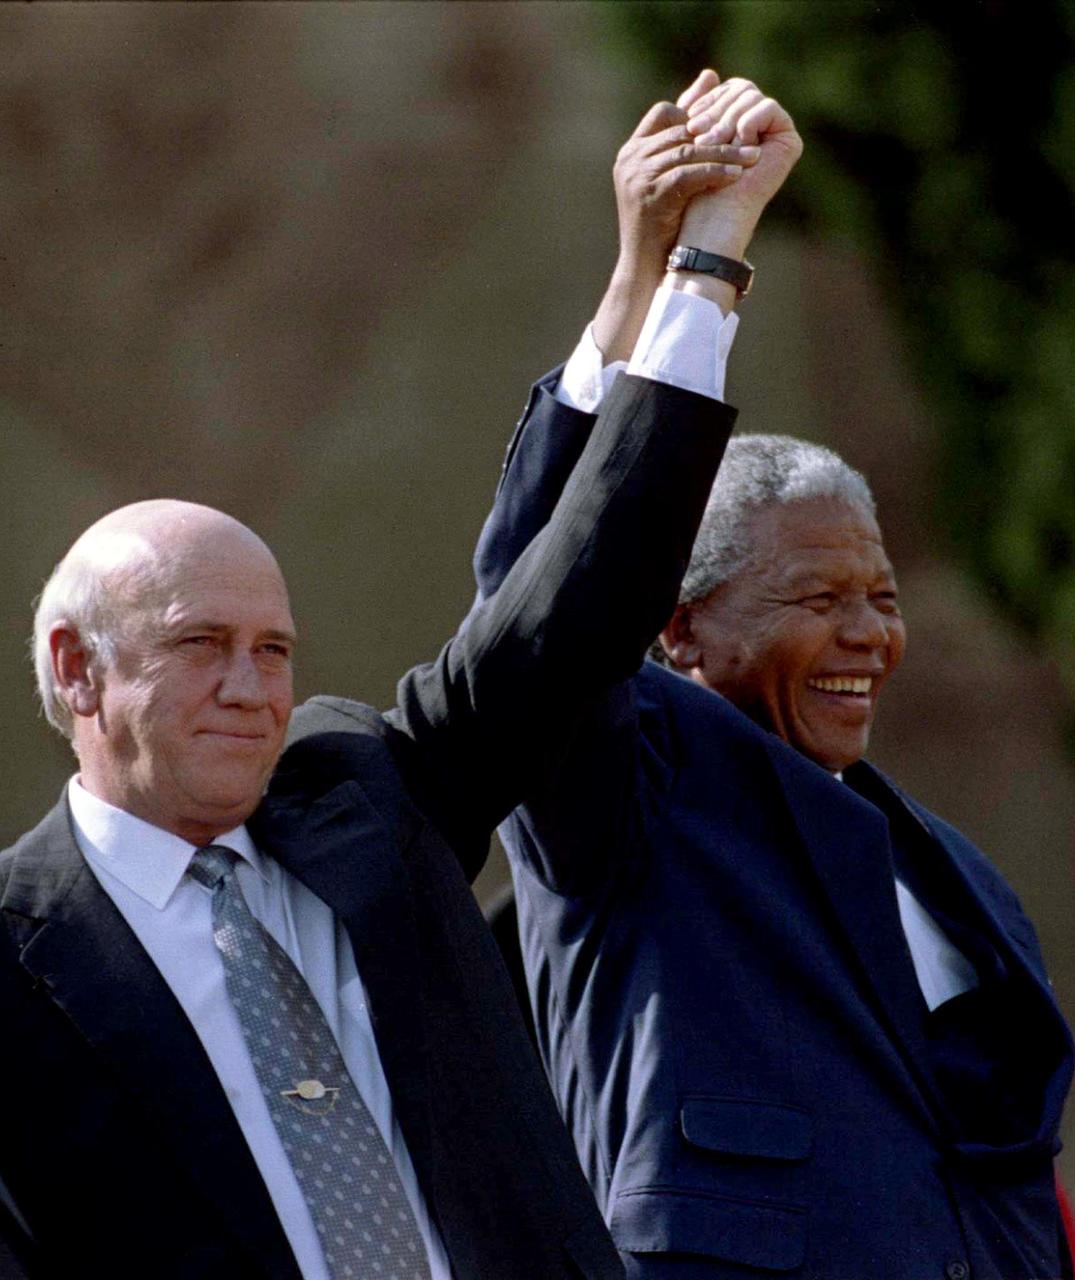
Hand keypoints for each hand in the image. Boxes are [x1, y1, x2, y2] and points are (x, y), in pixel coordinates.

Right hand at [612, 93, 759, 283]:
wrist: (644, 268)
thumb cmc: (661, 225)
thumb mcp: (670, 179)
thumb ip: (684, 144)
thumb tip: (708, 86)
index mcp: (631, 152)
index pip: (664, 112)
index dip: (696, 114)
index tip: (726, 123)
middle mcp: (630, 159)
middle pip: (680, 130)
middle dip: (719, 132)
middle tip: (753, 135)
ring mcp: (637, 177)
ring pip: (687, 151)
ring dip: (723, 152)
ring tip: (752, 157)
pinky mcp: (650, 195)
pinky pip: (688, 174)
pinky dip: (714, 173)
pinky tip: (736, 175)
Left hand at [677, 73, 802, 260]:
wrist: (709, 218)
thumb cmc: (694, 188)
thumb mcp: (692, 138)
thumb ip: (699, 106)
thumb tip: (708, 72)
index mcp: (740, 123)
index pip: (726, 90)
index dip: (707, 102)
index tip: (690, 123)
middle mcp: (760, 127)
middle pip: (740, 89)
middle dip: (715, 110)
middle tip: (698, 135)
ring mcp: (776, 134)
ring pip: (751, 96)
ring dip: (728, 120)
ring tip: (713, 145)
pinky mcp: (789, 141)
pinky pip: (768, 107)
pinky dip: (748, 123)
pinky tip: (738, 146)